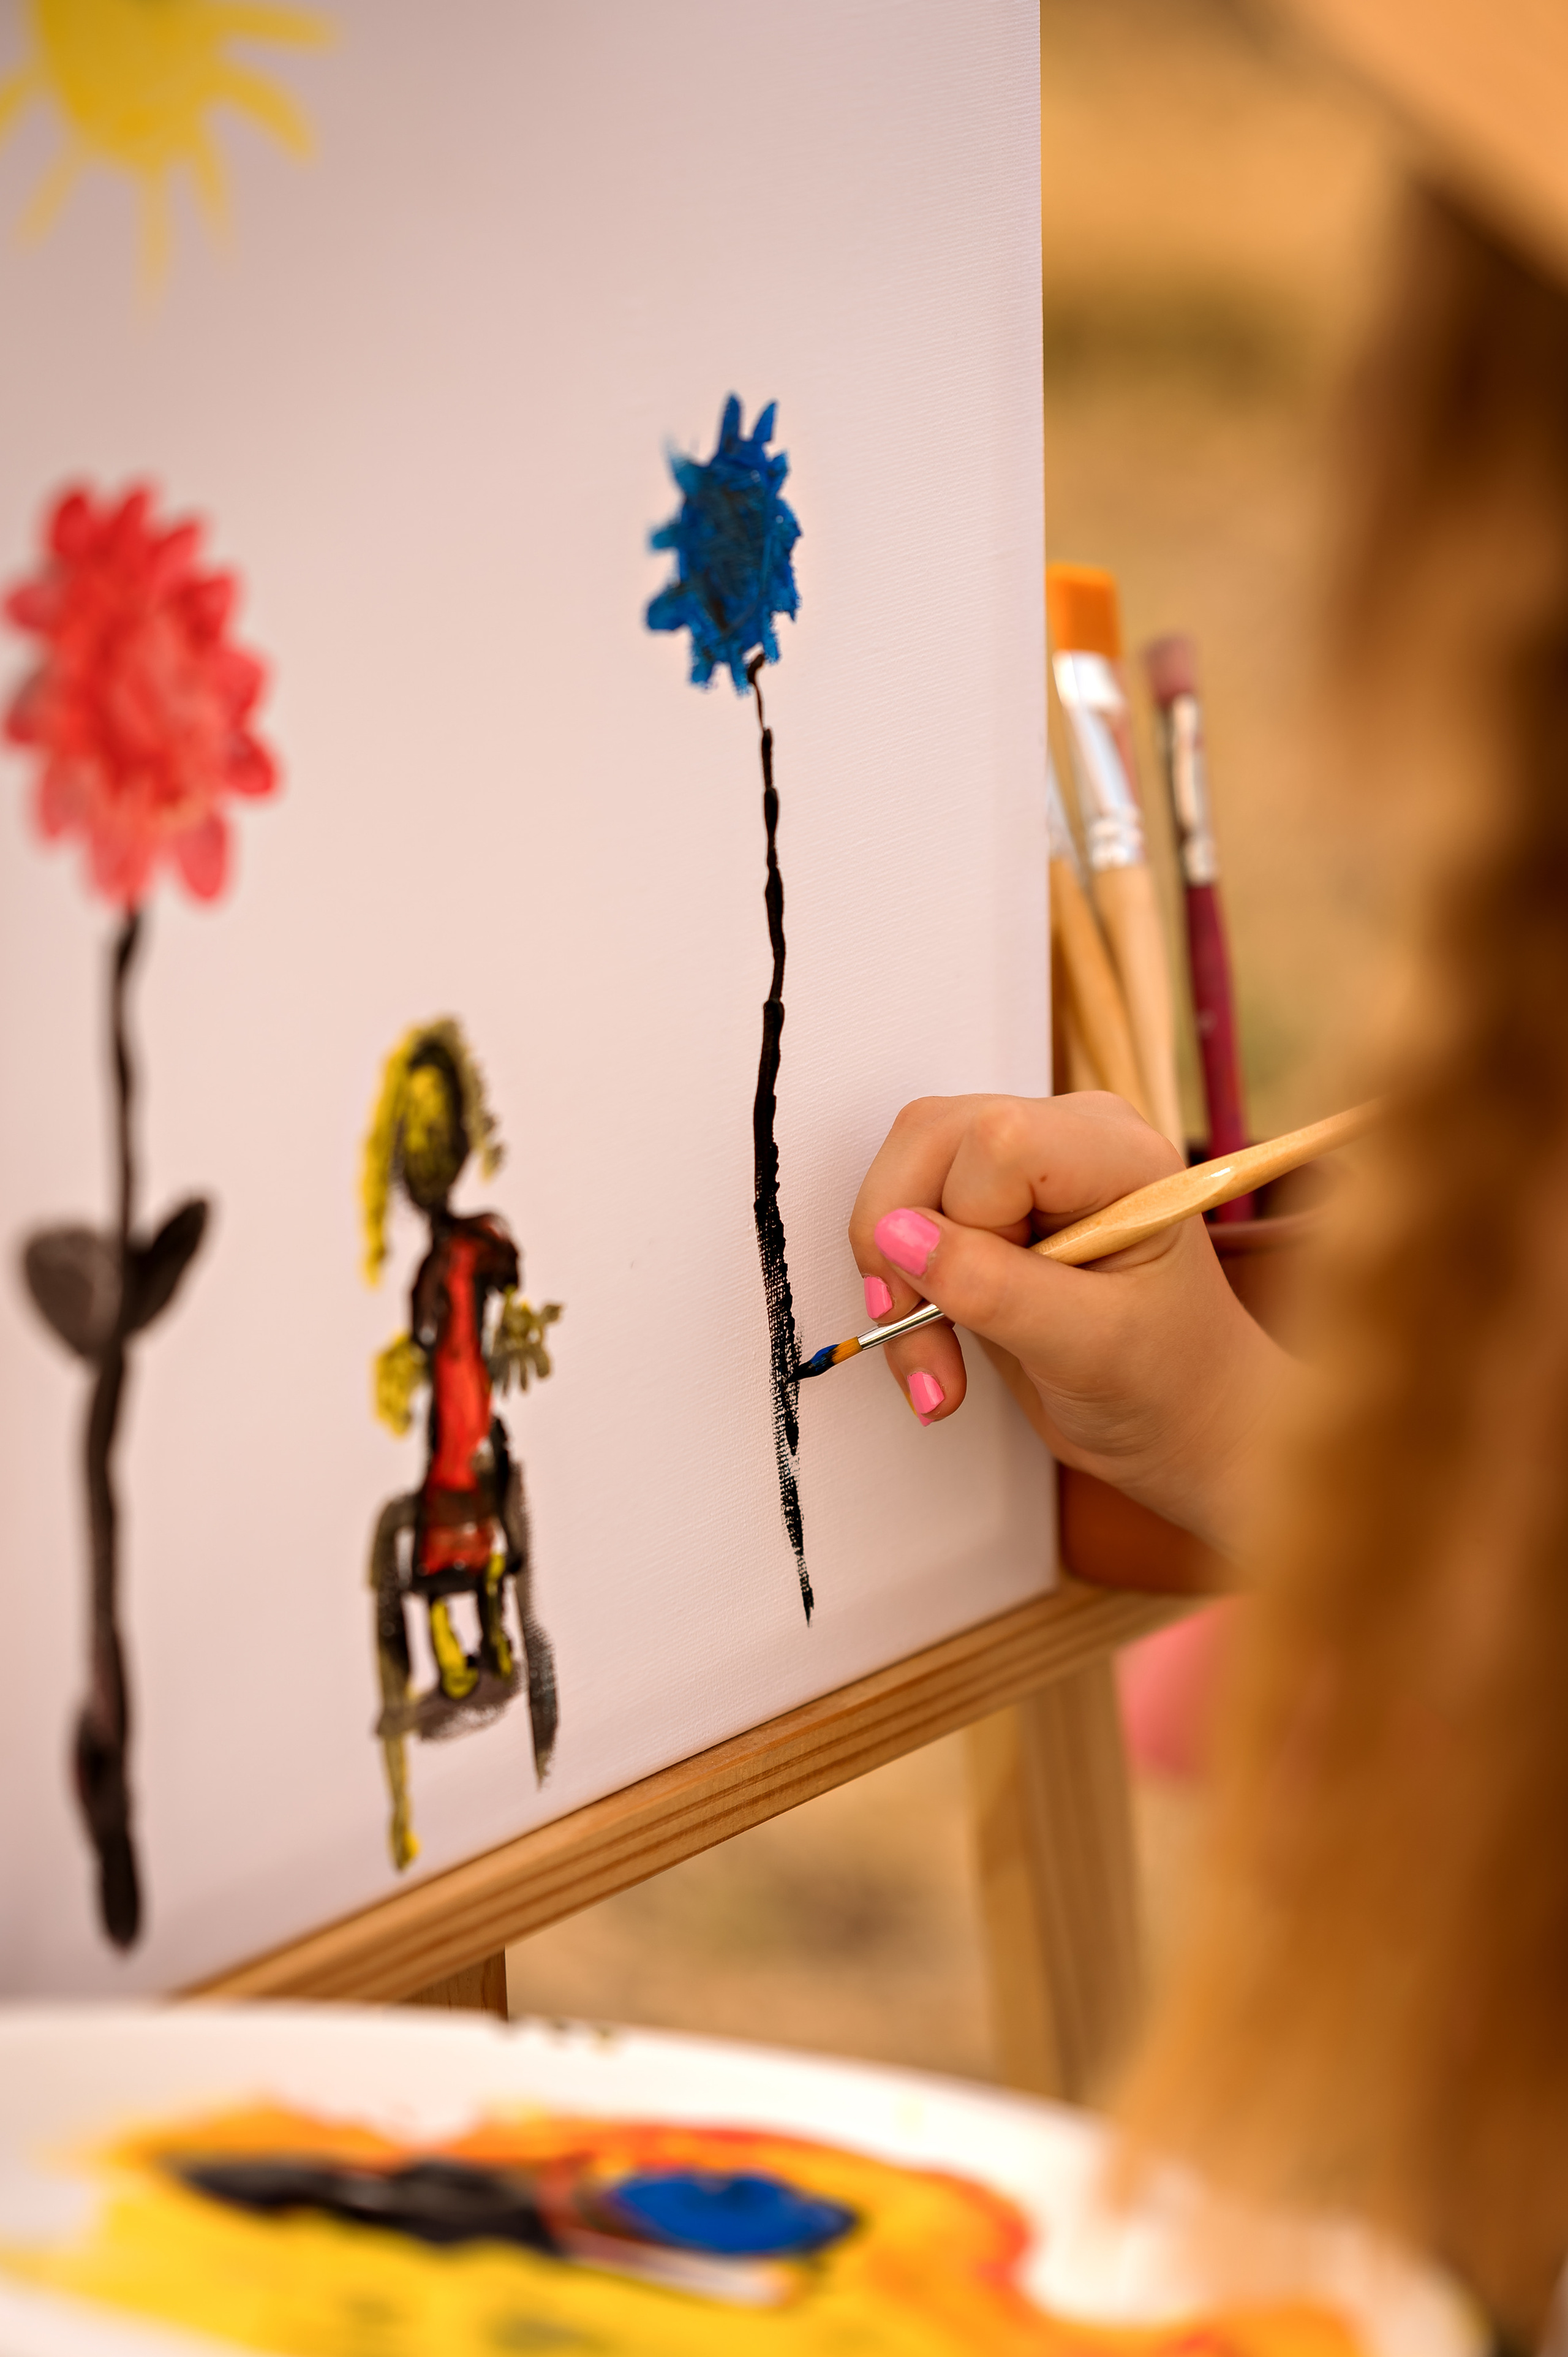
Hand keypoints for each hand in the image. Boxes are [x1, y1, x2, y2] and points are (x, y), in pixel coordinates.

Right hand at [848, 1092, 1288, 1554]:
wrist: (1185, 1421)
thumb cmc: (1169, 1383)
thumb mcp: (1089, 1348)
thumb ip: (994, 1287)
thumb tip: (896, 1235)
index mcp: (1119, 1156)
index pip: (995, 1138)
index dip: (962, 1218)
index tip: (974, 1302)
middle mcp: (1068, 1140)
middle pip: (930, 1139)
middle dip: (900, 1247)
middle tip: (922, 1340)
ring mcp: (1025, 1171)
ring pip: (906, 1178)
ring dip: (896, 1283)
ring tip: (937, 1372)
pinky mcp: (991, 1208)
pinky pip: (907, 1219)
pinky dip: (903, 1295)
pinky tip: (937, 1360)